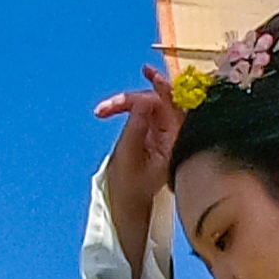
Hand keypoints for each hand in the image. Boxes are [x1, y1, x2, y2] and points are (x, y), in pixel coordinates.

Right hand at [94, 62, 182, 274]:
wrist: (127, 202)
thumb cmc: (130, 186)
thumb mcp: (129, 157)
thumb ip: (136, 127)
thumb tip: (142, 101)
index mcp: (176, 143)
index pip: (175, 108)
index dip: (165, 89)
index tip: (151, 76)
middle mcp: (174, 134)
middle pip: (160, 101)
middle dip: (134, 98)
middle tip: (112, 104)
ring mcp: (165, 130)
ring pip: (149, 103)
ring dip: (124, 103)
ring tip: (102, 110)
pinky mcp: (154, 129)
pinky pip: (144, 109)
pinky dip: (126, 106)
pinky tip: (110, 107)